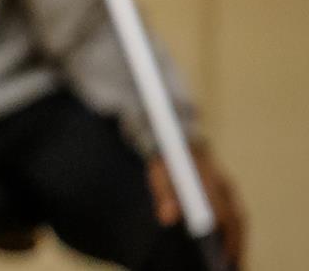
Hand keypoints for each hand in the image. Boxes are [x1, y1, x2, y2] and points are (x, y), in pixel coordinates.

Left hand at [149, 142, 243, 264]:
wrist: (177, 140)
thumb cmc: (167, 161)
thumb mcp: (159, 174)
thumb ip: (164, 195)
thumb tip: (168, 219)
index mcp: (209, 180)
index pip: (222, 212)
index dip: (224, 235)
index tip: (221, 254)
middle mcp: (224, 186)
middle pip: (237, 220)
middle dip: (236, 245)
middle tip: (229, 265)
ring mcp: (228, 190)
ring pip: (240, 220)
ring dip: (238, 242)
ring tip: (231, 263)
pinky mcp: (227, 193)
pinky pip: (236, 217)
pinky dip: (234, 234)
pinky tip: (227, 250)